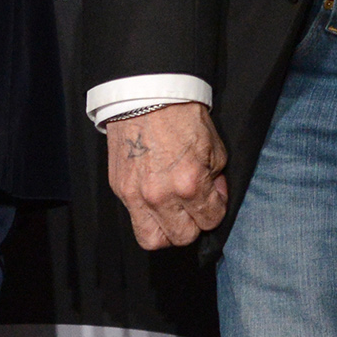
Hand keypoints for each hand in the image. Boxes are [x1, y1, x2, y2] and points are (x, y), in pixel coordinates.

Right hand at [105, 101, 229, 248]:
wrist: (148, 96)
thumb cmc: (182, 116)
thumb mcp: (213, 145)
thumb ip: (216, 177)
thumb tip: (213, 195)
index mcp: (189, 183)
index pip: (210, 220)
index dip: (216, 209)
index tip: (214, 198)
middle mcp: (161, 196)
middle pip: (182, 237)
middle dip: (194, 224)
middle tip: (195, 207)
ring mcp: (136, 196)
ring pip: (153, 240)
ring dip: (167, 232)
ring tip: (174, 216)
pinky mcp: (120, 190)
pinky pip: (134, 220)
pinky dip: (148, 218)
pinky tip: (157, 203)